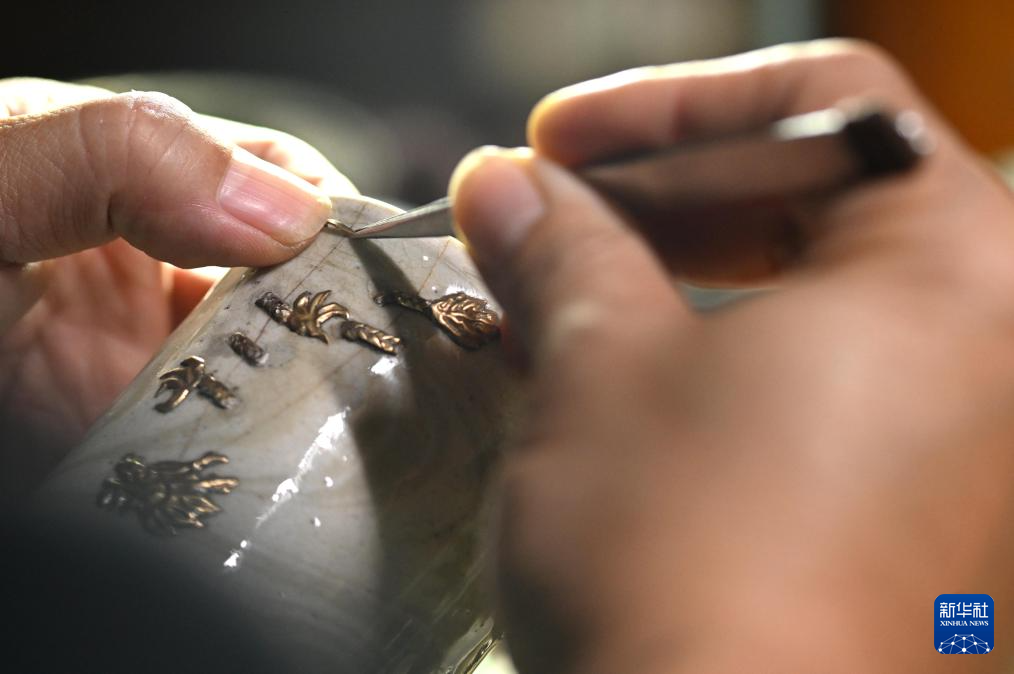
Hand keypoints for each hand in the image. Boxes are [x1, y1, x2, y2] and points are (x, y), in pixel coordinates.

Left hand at [0, 78, 353, 497]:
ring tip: (365, 416)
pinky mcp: (132, 435)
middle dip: (342, 308)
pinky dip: (265, 450)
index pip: (271, 175)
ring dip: (314, 386)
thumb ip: (119, 157)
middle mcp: (150, 257)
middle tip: (388, 356)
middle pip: (289, 275)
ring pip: (270, 360)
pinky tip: (295, 461)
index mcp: (129, 170)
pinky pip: (225, 439)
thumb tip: (283, 212)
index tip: (378, 266)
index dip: (328, 211)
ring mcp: (144, 352)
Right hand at [451, 41, 1013, 672]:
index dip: (666, 107)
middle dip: (661, 193)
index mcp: (956, 268)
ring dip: (673, 274)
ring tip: (562, 292)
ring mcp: (962, 437)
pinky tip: (620, 373)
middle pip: (817, 194)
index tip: (560, 141)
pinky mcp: (913, 507)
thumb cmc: (688, 572)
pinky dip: (715, 353)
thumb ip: (560, 252)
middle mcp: (994, 345)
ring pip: (809, 293)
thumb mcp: (598, 370)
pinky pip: (816, 379)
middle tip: (551, 208)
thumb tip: (510, 193)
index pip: (821, 102)